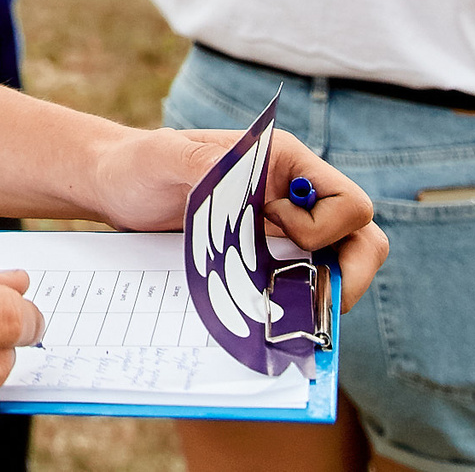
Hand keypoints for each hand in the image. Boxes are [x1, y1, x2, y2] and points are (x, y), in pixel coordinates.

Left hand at [86, 126, 388, 311]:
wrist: (114, 187)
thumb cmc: (139, 163)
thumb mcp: (165, 157)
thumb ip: (202, 163)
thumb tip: (238, 180)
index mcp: (286, 162)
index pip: (349, 203)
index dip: (323, 228)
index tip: (273, 229)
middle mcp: (295, 195)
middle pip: (360, 238)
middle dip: (350, 274)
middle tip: (313, 302)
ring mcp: (283, 227)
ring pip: (338, 263)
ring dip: (324, 293)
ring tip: (293, 316)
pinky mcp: (265, 254)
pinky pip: (301, 280)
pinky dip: (296, 302)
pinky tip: (268, 316)